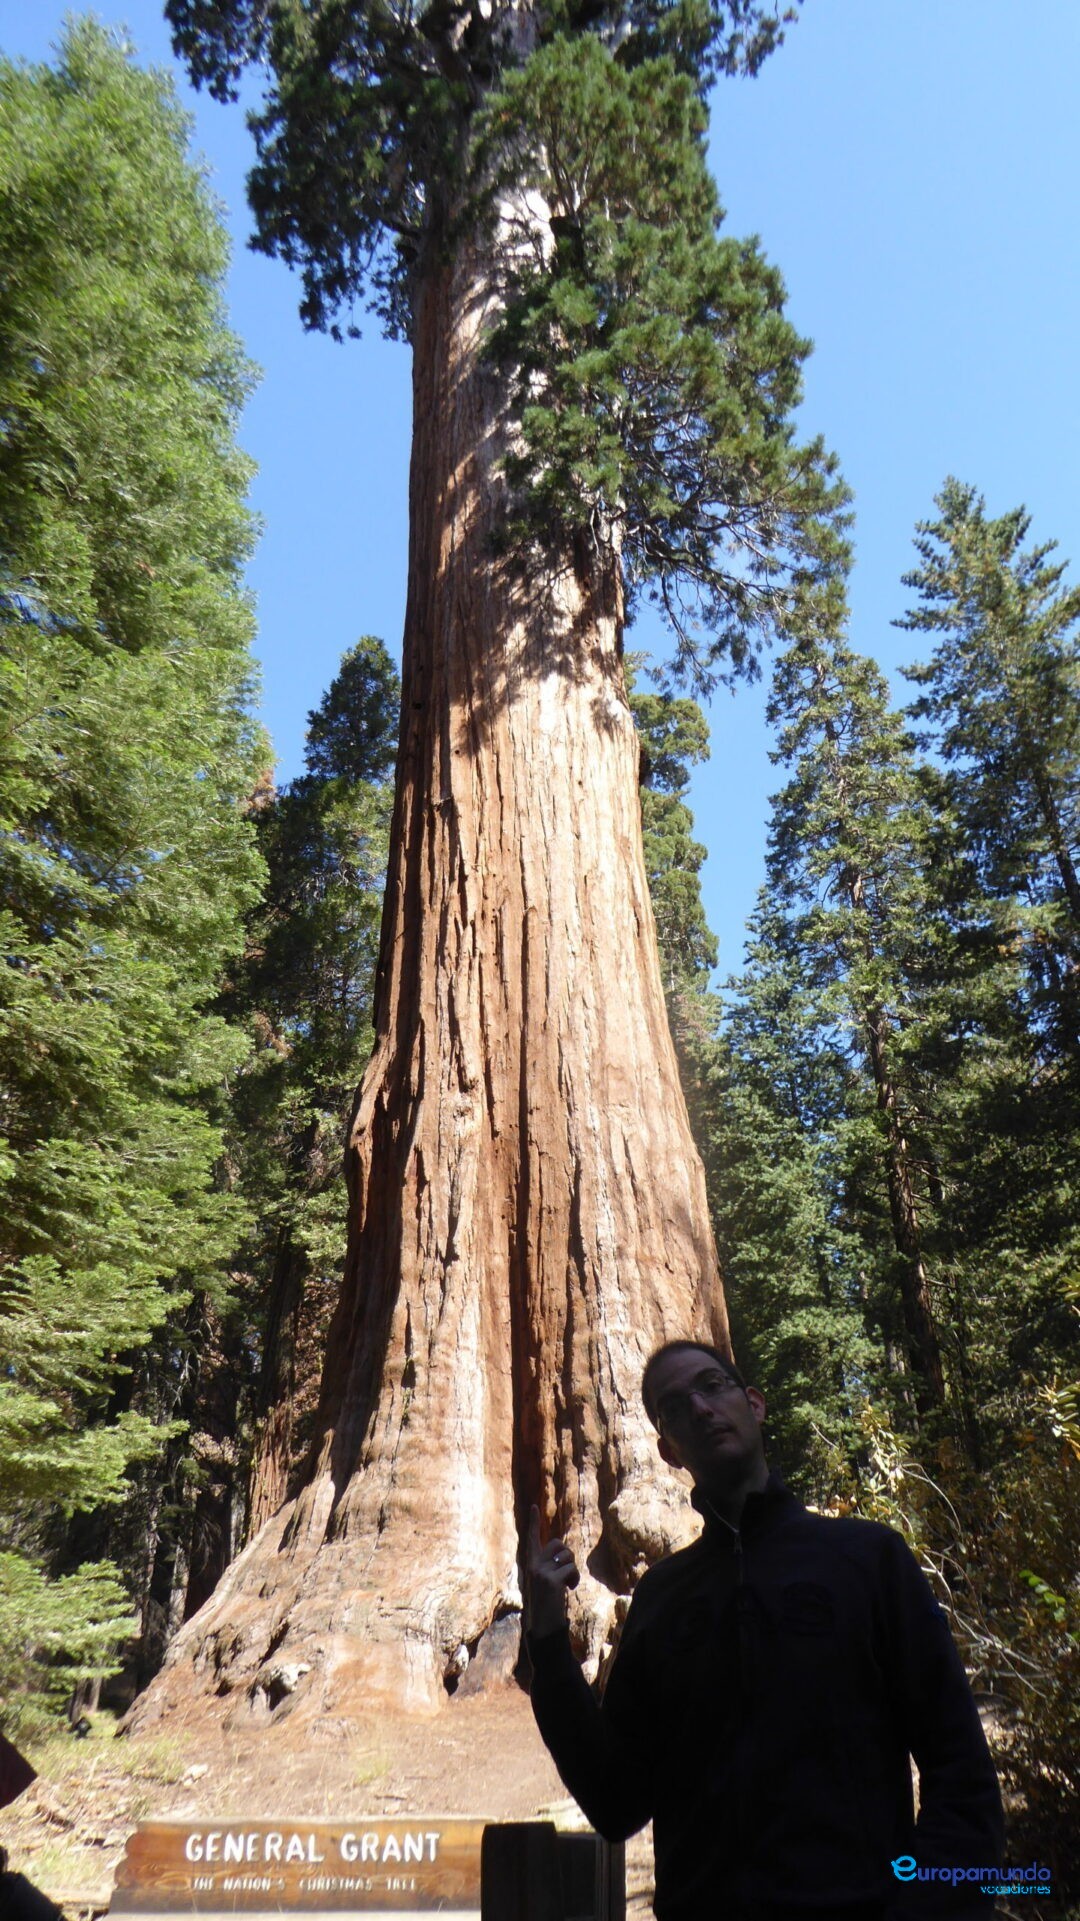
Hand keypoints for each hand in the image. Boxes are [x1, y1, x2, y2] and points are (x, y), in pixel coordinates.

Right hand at [526, 1503, 579, 1639]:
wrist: (543, 1627)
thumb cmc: (547, 1605)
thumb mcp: (544, 1582)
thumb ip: (549, 1567)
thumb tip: (563, 1554)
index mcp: (531, 1565)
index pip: (532, 1539)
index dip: (534, 1522)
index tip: (534, 1506)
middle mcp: (533, 1566)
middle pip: (558, 1544)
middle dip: (568, 1555)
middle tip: (567, 1572)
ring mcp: (541, 1572)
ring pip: (567, 1556)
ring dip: (573, 1569)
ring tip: (568, 1584)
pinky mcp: (550, 1580)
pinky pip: (571, 1569)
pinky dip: (575, 1579)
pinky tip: (570, 1589)